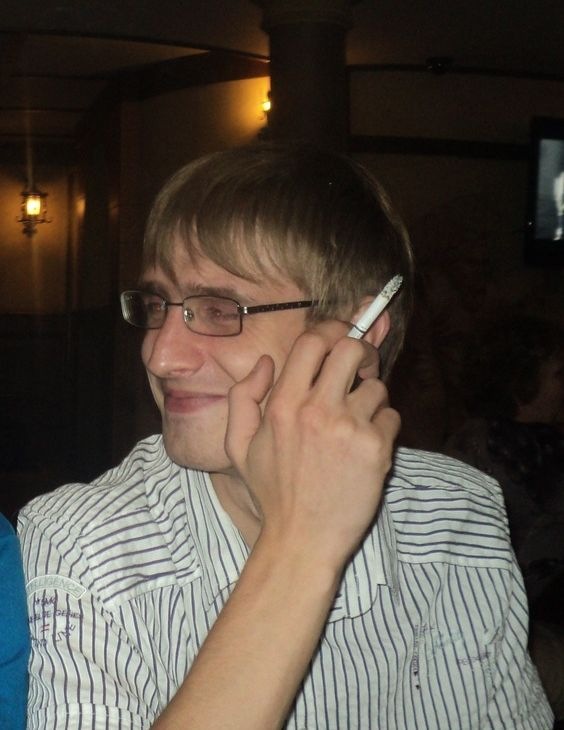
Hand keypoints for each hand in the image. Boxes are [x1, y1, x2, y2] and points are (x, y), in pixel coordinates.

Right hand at [225, 320, 399, 569]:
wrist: (302, 540)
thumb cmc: (271, 493)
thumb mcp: (238, 446)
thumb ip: (242, 397)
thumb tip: (267, 362)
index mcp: (282, 404)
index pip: (312, 341)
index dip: (330, 331)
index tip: (338, 340)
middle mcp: (316, 410)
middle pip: (351, 348)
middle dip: (360, 352)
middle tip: (359, 368)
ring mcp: (349, 428)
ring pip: (376, 385)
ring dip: (370, 398)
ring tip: (357, 423)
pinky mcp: (376, 449)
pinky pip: (392, 417)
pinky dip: (384, 427)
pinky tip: (366, 447)